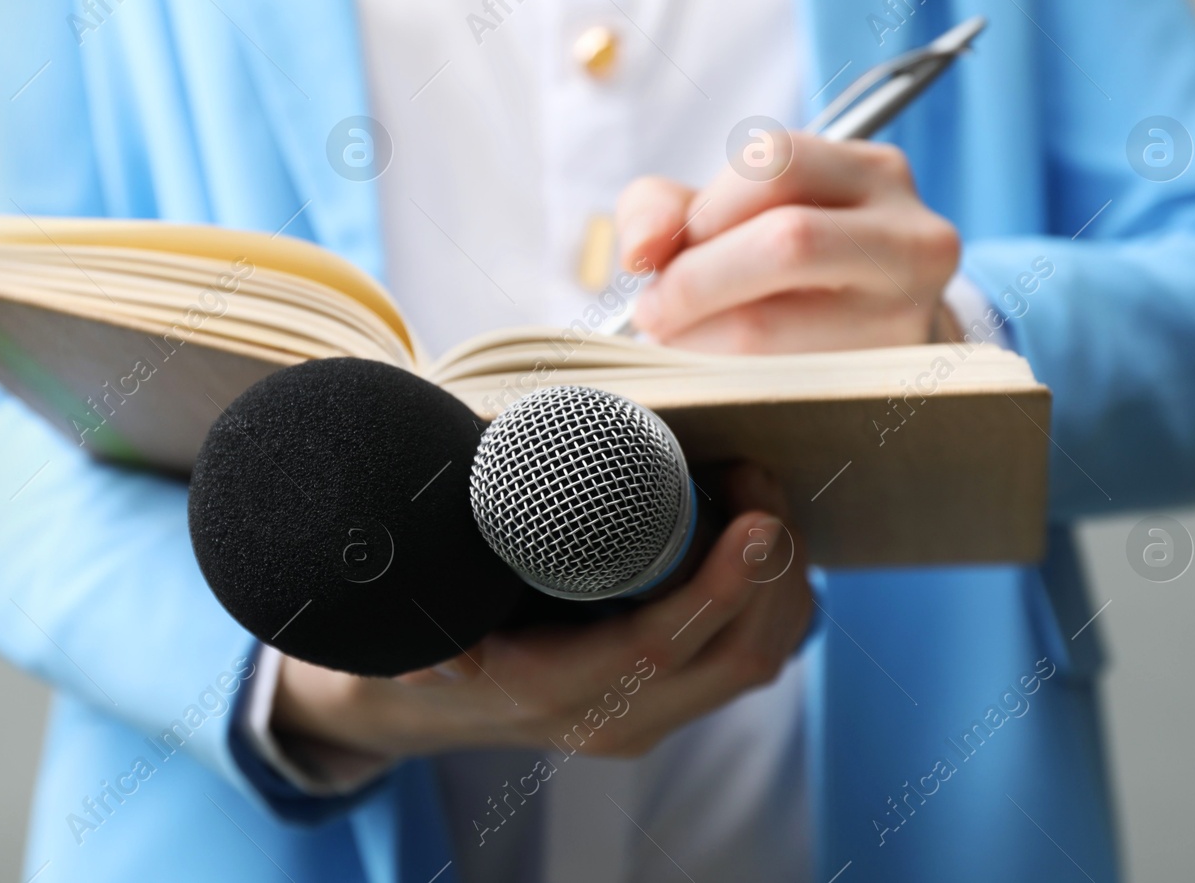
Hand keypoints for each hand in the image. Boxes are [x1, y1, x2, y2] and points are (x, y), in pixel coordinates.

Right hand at [271, 464, 811, 759]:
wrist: (435, 700)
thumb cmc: (429, 636)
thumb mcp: (413, 621)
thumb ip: (423, 631)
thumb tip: (439, 659)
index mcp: (555, 689)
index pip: (660, 646)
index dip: (719, 586)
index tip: (757, 521)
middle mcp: (617, 716)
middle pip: (739, 657)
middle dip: (772, 566)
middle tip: (758, 477)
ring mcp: (654, 713)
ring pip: (760, 656)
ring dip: (781, 576)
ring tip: (758, 491)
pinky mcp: (675, 697)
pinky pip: (754, 652)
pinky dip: (775, 594)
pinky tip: (761, 534)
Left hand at [616, 135, 960, 352]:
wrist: (871, 338)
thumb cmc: (785, 266)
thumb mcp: (726, 212)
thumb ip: (663, 208)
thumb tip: (642, 250)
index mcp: (873, 173)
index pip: (773, 162)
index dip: (702, 209)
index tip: (664, 253)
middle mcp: (912, 237)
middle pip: (787, 240)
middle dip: (693, 279)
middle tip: (654, 309)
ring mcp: (906, 317)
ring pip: (768, 324)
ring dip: (694, 336)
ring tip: (679, 340)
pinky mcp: (879, 383)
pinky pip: (769, 384)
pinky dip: (717, 376)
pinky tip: (713, 369)